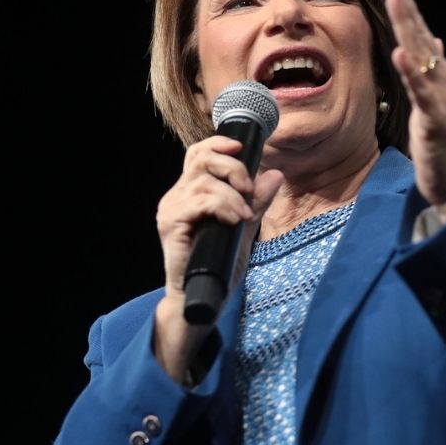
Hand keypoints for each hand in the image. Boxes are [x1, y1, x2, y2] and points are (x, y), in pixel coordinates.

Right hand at [153, 135, 282, 381]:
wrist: (202, 299)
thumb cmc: (218, 266)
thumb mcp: (244, 228)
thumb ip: (256, 202)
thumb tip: (275, 175)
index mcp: (190, 193)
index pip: (199, 154)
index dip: (219, 144)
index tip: (242, 150)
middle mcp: (176, 197)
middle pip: (200, 158)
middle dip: (232, 167)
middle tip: (248, 188)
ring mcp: (171, 210)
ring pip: (202, 180)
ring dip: (232, 193)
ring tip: (244, 214)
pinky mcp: (170, 225)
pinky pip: (198, 201)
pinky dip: (223, 206)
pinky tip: (235, 219)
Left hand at [384, 0, 445, 219]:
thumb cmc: (441, 140)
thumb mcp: (432, 98)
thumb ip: (428, 69)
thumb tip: (431, 40)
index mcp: (436, 72)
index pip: (418, 31)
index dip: (407, 4)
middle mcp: (441, 77)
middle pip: (419, 34)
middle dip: (406, 4)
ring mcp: (439, 96)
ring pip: (420, 55)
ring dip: (407, 26)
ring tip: (395, 0)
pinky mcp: (434, 118)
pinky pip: (421, 91)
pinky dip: (410, 71)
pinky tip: (399, 53)